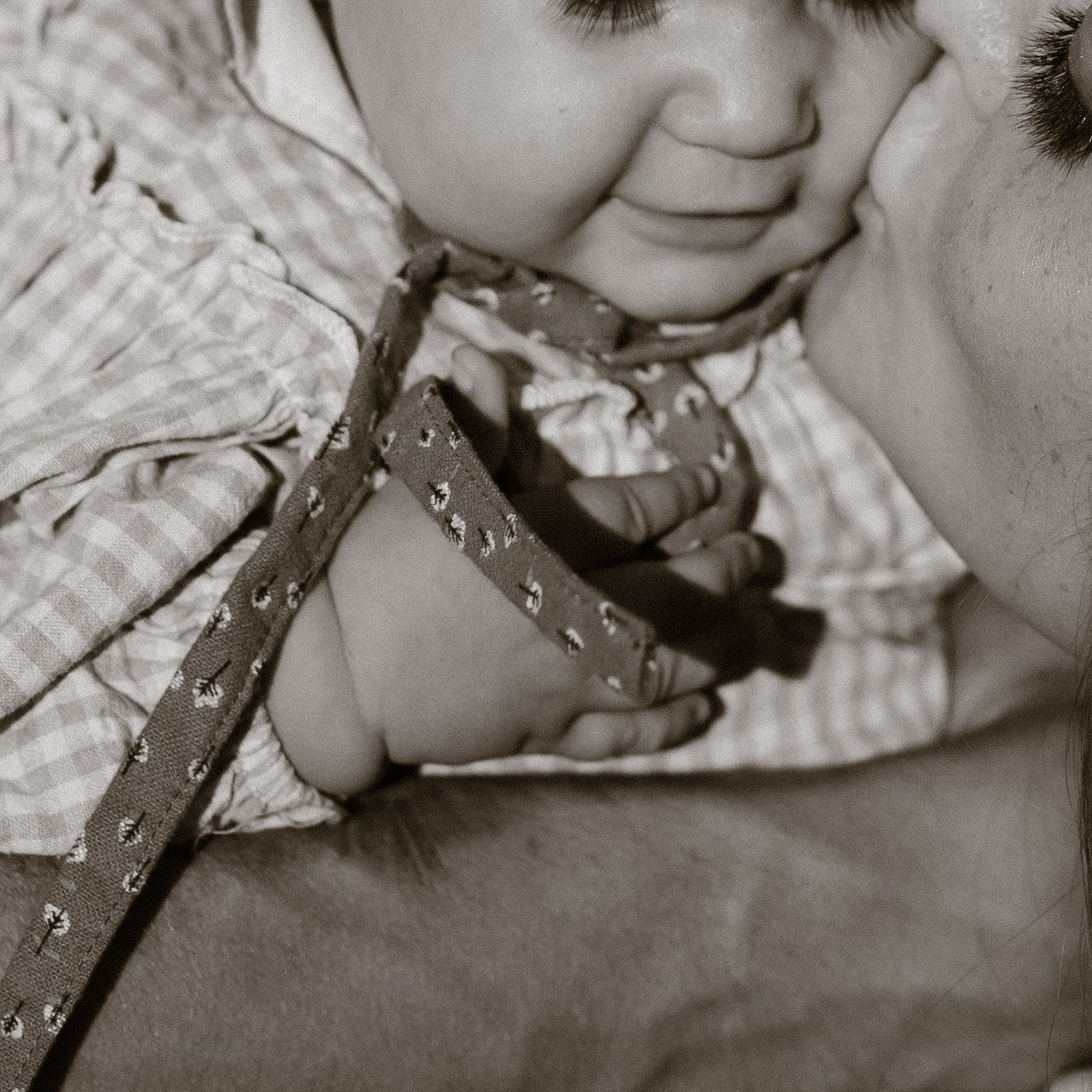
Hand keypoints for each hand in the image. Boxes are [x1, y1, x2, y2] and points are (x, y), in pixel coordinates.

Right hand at [277, 346, 781, 783]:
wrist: (331, 670)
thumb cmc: (371, 565)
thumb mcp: (419, 478)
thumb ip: (469, 424)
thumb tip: (483, 358)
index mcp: (539, 538)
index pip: (634, 511)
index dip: (684, 496)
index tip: (715, 489)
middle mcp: (568, 609)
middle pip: (675, 592)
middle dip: (728, 574)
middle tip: (760, 558)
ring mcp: (563, 678)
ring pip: (668, 666)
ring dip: (722, 647)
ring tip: (756, 630)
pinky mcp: (545, 731)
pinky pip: (627, 733)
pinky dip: (672, 724)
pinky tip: (706, 710)